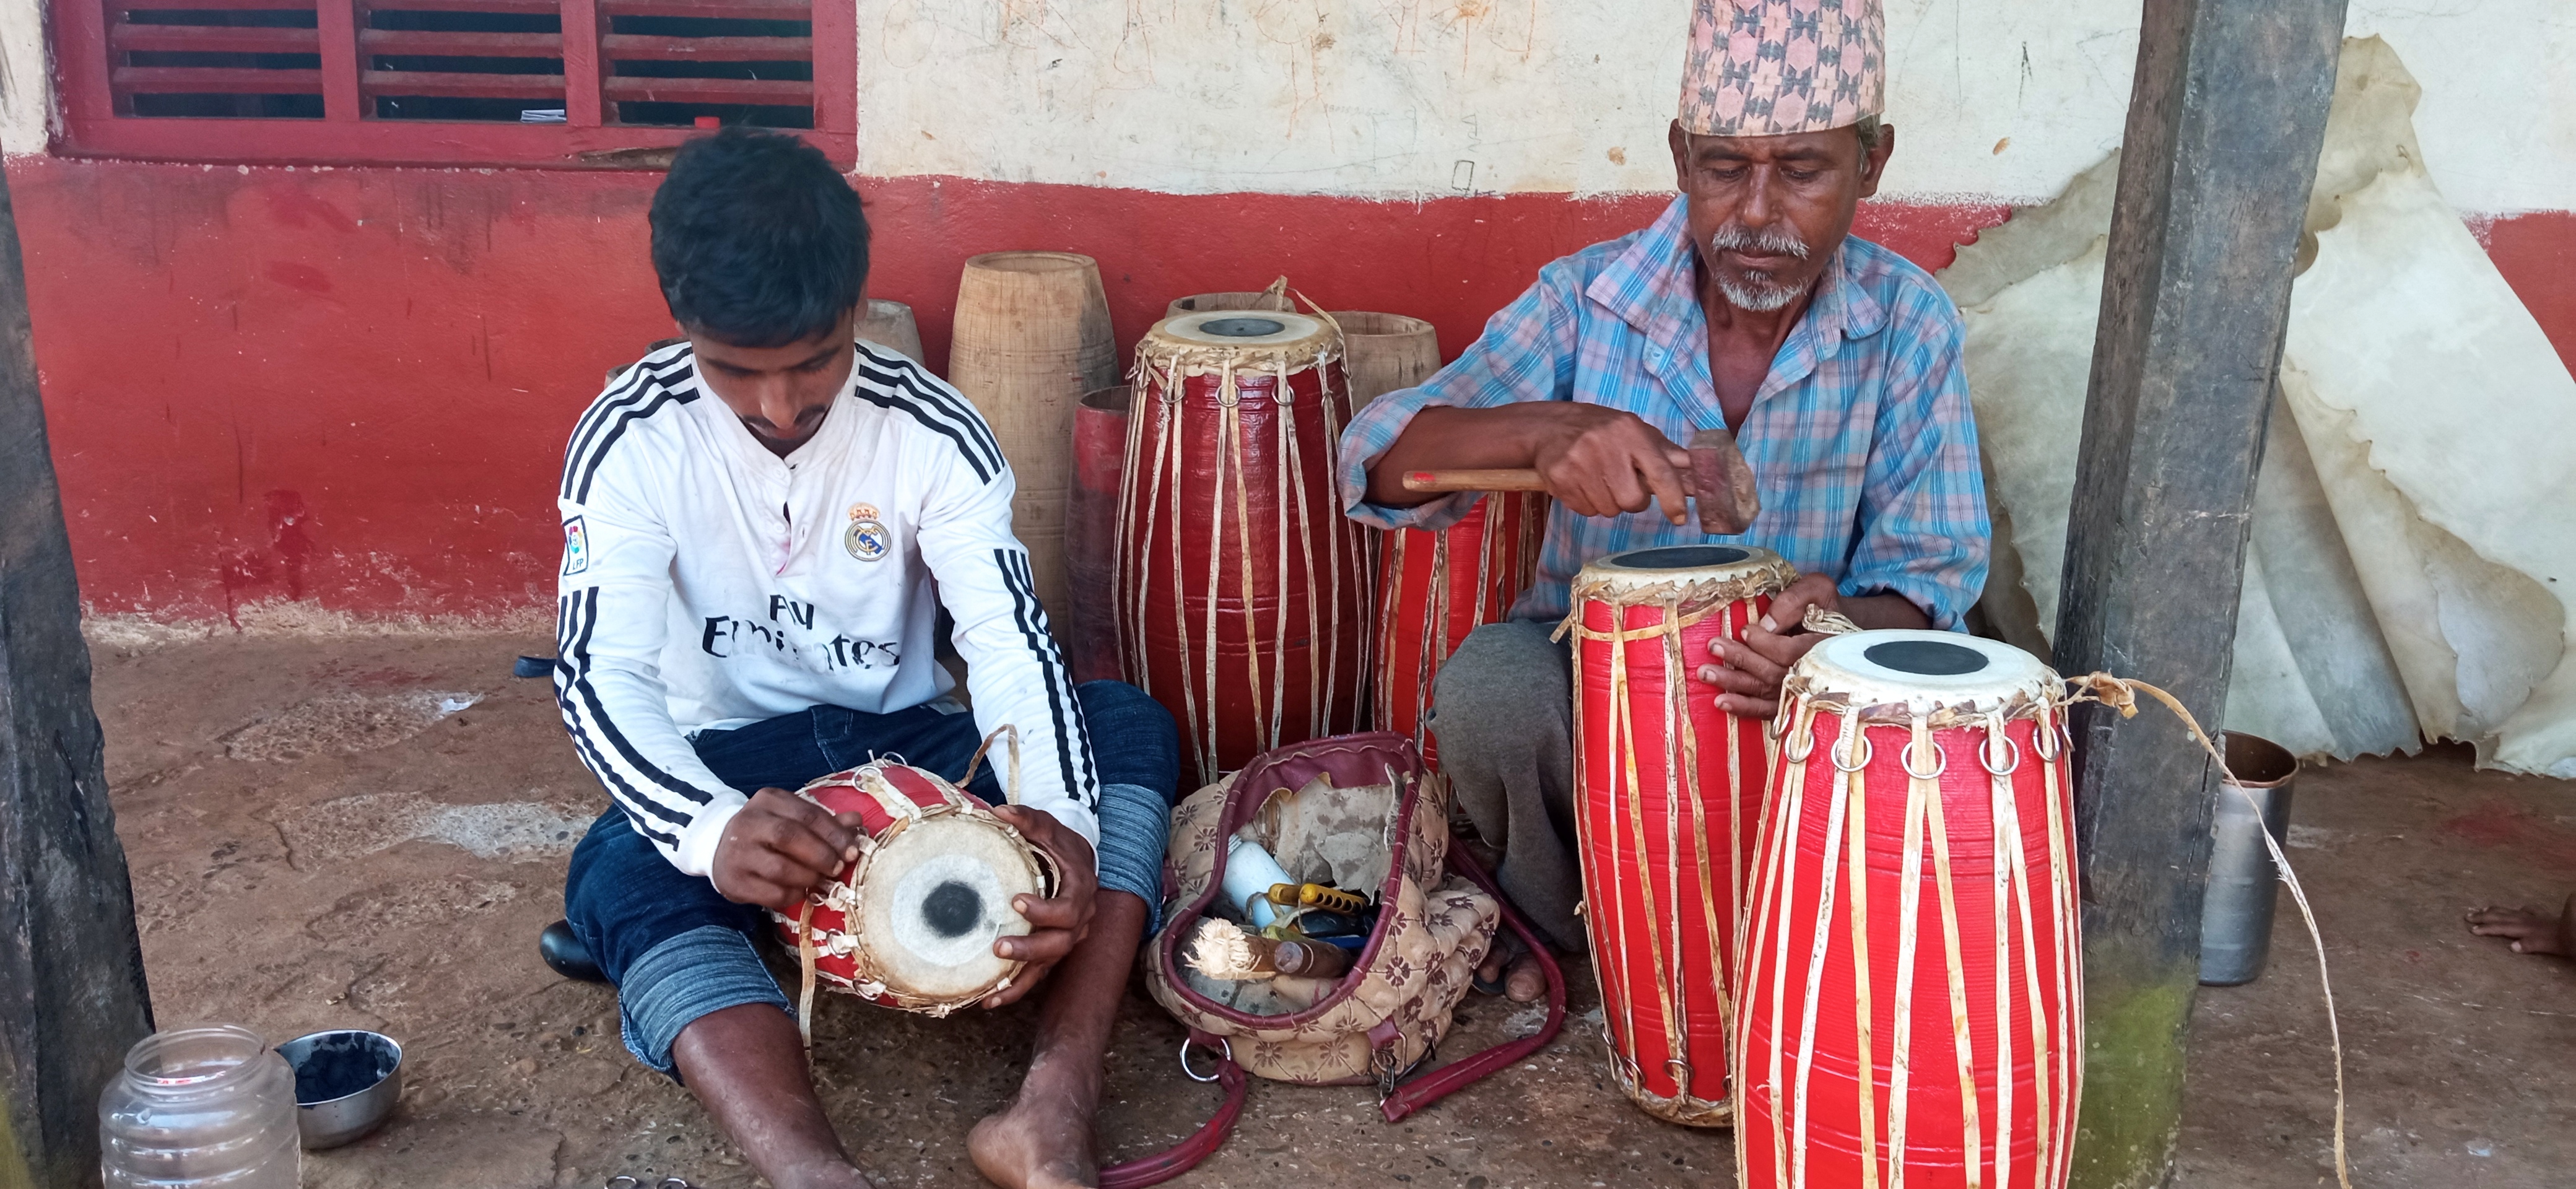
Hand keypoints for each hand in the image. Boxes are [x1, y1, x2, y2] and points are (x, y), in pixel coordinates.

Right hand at [711, 788, 864, 913]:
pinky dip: (792, 894)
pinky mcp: (734, 881)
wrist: (720, 846)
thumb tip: (856, 822)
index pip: (807, 814)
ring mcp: (738, 853)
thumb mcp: (792, 818)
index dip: (834, 834)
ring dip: (808, 877)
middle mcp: (749, 822)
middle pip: (790, 837)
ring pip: (780, 868)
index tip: (851, 850)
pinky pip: (771, 893)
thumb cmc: (767, 832)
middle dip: (821, 855)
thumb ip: (824, 821)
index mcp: (769, 801)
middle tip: (837, 867)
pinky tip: (799, 891)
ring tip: (819, 880)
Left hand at [981, 804, 1099, 1007]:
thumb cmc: (1058, 842)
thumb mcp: (1047, 826)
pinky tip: (988, 1000)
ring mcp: (1067, 938)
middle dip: (1030, 949)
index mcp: (1081, 890)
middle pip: (1060, 944)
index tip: (1016, 901)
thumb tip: (999, 811)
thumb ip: (1027, 819)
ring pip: (1048, 966)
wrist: (1073, 858)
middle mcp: (1080, 920)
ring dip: (1020, 980)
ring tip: (990, 990)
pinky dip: (1014, 989)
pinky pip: (1037, 974)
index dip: (1045, 911)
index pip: (1069, 909)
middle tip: (999, 946)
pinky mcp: (1051, 950)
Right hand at [1528, 406, 1695, 523]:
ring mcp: (1579, 462)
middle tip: (1621, 486)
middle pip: (1633, 500)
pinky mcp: (1559, 477)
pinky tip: (1581, 483)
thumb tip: (1696, 470)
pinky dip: (1586, 503)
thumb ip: (1664, 452)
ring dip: (1607, 502)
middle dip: (1631, 501)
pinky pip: (1585, 510)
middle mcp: (1605, 444)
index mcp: (1630, 431)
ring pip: (1608, 510)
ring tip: (1597, 480)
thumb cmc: (1600, 431)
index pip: (1661, 471)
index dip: (1674, 499)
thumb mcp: (1634, 431)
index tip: (1679, 517)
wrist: (1549, 427)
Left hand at [1694, 573, 1842, 718]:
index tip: (1745, 630)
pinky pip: (1768, 710)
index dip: (1764, 643)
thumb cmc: (1823, 607)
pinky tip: (1722, 702)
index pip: (1789, 652)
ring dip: (1734, 683)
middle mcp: (1813, 673)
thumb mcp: (1817, 590)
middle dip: (1740, 659)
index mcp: (1822, 646)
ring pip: (1765, 691)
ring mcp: (1802, 691)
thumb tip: (1767, 623)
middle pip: (1772, 673)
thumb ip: (1794, 600)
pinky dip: (1745, 708)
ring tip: (1707, 673)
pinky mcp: (1792, 701)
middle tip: (1713, 646)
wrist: (1838, 632)